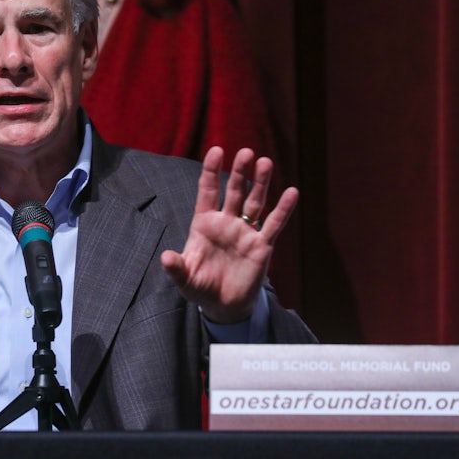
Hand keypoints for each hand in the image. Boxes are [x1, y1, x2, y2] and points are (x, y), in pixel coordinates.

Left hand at [161, 147, 297, 323]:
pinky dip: (283, 209)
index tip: (217, 151)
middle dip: (239, 172)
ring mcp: (245, 232)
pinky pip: (274, 224)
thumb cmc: (201, 288)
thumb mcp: (185, 279)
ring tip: (265, 163)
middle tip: (246, 152)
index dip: (211, 171)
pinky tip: (292, 192)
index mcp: (204, 224)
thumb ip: (176, 268)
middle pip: (234, 191)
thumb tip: (166, 257)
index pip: (207, 191)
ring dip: (260, 183)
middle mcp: (226, 223)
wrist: (223, 307)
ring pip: (254, 202)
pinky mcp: (262, 246)